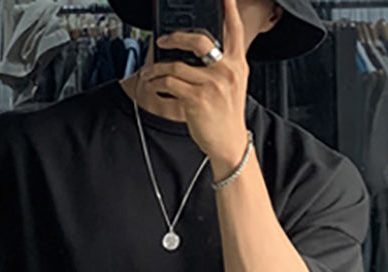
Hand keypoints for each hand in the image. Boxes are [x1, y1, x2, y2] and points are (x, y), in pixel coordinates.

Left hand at [139, 0, 249, 173]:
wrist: (229, 143)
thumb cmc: (227, 115)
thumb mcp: (233, 84)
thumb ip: (223, 64)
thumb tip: (198, 50)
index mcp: (237, 63)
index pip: (234, 29)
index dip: (228, 8)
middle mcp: (226, 71)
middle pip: (199, 40)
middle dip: (176, 37)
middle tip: (163, 40)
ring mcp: (212, 85)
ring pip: (177, 65)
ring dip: (158, 68)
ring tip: (151, 72)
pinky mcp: (197, 100)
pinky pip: (170, 84)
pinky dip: (157, 83)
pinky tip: (154, 85)